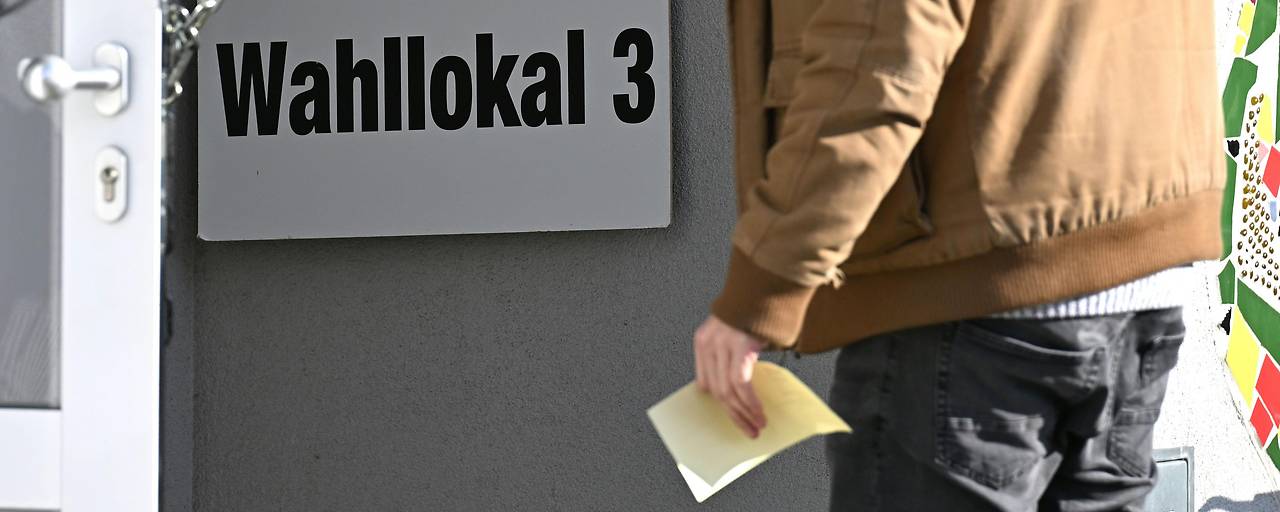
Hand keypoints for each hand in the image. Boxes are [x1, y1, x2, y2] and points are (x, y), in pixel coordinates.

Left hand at [694, 315, 766, 437]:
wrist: (768, 280)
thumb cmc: (758, 306)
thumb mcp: (737, 332)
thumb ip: (733, 356)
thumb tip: (743, 389)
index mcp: (703, 340)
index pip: (706, 382)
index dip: (720, 403)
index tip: (733, 417)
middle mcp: (709, 343)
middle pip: (717, 391)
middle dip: (734, 415)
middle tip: (749, 430)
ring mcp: (722, 346)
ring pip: (728, 393)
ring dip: (744, 414)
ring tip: (757, 427)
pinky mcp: (739, 348)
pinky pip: (742, 385)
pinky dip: (751, 404)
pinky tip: (760, 414)